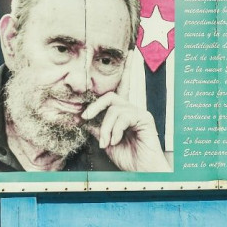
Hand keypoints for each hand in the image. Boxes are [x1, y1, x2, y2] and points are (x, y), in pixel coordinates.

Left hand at [81, 54, 169, 172]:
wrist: (142, 172)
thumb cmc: (128, 158)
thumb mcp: (106, 142)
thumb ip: (96, 129)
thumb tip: (81, 119)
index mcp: (122, 114)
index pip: (119, 91)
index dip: (126, 70)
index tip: (133, 54)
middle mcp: (131, 111)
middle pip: (110, 96)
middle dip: (94, 106)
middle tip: (84, 118)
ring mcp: (139, 113)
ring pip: (114, 109)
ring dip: (105, 128)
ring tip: (105, 143)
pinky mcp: (145, 119)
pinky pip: (124, 116)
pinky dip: (115, 130)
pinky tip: (115, 141)